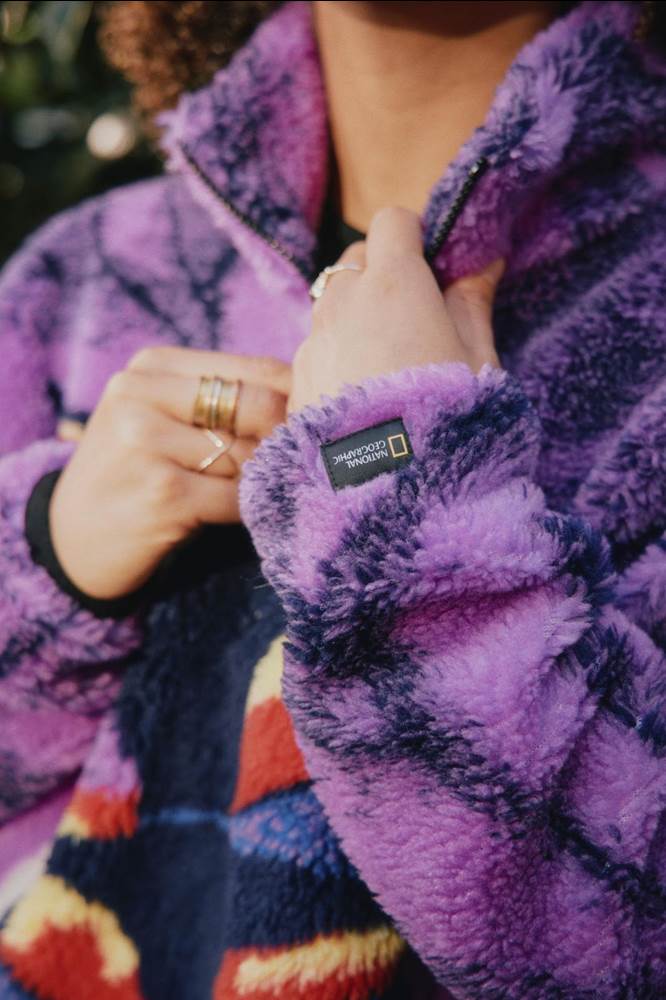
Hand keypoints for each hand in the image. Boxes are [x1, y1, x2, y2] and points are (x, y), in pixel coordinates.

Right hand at [50, 348, 289, 600]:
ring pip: (251, 456)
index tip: (309, 428)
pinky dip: (247, 510)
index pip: (257, 369)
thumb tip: (310, 394)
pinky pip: (238, 498)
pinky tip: (230, 514)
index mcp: (152, 366)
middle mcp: (142, 395)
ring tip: (247, 490)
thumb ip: (223, 399)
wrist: (72, 539)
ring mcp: (147, 444)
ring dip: (260, 480)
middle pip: (259, 406)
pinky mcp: (163, 494)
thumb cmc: (134, 472)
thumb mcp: (161, 416)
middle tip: (290, 463)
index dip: (297, 401)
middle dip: (285, 439)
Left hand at [289, 206, 502, 412]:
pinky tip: (363, 400)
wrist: (389, 493)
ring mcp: (313, 343)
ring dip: (356, 318)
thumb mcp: (478, 361)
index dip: (415, 238)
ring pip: (332, 306)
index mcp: (393, 284)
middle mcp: (341, 302)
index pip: (392, 222)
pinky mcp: (297, 382)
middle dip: (383, 276)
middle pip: (356, 261)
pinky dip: (337, 357)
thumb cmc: (446, 422)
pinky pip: (316, 349)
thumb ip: (472, 303)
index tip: (433, 268)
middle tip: (415, 320)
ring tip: (388, 368)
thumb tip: (483, 262)